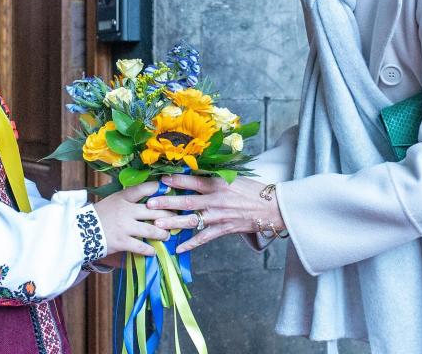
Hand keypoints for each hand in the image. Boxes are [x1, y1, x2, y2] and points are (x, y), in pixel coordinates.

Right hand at [93, 181, 174, 256]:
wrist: (79, 231)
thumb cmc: (98, 215)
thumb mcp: (112, 201)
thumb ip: (128, 199)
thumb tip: (149, 199)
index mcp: (122, 197)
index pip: (144, 189)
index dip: (158, 188)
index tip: (168, 189)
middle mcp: (126, 210)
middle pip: (154, 211)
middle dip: (168, 215)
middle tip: (176, 218)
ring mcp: (124, 227)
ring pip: (151, 230)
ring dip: (162, 234)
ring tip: (167, 236)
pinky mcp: (122, 242)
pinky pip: (141, 247)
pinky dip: (150, 250)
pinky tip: (154, 251)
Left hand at [147, 174, 284, 252]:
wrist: (271, 207)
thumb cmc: (251, 190)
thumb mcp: (232, 177)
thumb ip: (213, 177)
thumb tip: (193, 172)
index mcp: (218, 183)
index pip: (193, 181)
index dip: (176, 180)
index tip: (160, 179)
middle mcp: (216, 200)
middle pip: (188, 201)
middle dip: (167, 203)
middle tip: (150, 204)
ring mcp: (219, 216)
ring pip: (192, 220)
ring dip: (174, 223)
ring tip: (158, 225)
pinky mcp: (224, 229)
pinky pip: (204, 238)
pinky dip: (191, 244)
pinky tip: (178, 248)